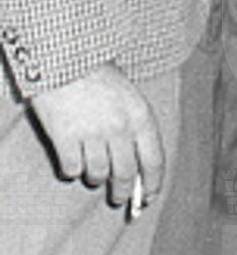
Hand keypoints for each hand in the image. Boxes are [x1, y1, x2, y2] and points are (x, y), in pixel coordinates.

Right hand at [29, 63, 164, 207]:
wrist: (64, 56)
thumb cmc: (97, 74)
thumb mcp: (128, 95)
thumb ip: (135, 127)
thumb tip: (137, 169)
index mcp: (141, 116)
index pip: (155, 161)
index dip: (152, 185)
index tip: (148, 198)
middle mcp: (120, 128)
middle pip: (126, 174)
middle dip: (122, 192)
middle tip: (118, 199)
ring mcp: (92, 134)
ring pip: (98, 174)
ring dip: (95, 179)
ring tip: (92, 174)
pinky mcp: (66, 137)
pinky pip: (72, 169)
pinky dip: (71, 170)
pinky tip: (71, 163)